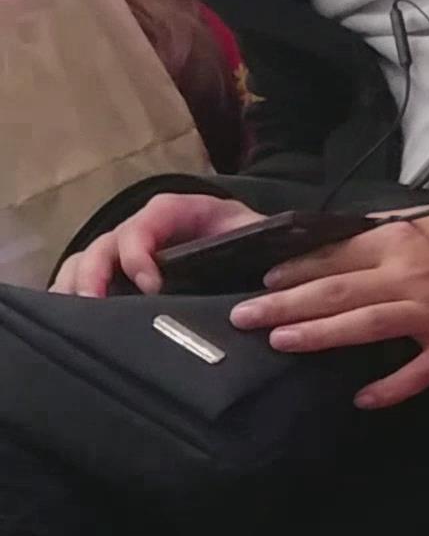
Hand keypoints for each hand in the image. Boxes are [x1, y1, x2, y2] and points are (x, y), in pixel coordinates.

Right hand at [52, 191, 264, 297]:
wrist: (247, 242)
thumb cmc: (248, 237)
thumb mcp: (254, 233)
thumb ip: (251, 242)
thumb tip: (252, 277)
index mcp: (175, 213)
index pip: (145, 224)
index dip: (140, 253)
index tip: (151, 286)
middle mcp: (142, 229)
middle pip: (106, 245)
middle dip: (96, 275)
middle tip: (95, 307)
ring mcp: (126, 250)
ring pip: (87, 261)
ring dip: (76, 288)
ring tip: (72, 318)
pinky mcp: (118, 273)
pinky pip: (85, 278)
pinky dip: (72, 297)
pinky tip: (68, 322)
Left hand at [231, 204, 428, 410]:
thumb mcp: (428, 222)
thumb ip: (383, 233)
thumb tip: (339, 236)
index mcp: (398, 245)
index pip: (335, 256)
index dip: (295, 269)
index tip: (263, 280)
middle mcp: (407, 279)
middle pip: (336, 292)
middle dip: (286, 303)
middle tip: (244, 316)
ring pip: (364, 326)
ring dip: (319, 335)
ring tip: (280, 342)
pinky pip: (417, 373)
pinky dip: (389, 388)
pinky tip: (361, 400)